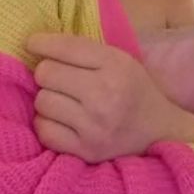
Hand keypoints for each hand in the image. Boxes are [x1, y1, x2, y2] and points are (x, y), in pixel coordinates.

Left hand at [26, 32, 193, 163]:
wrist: (161, 134)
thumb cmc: (135, 90)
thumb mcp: (120, 60)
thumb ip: (84, 51)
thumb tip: (38, 44)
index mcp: (115, 65)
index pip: (65, 47)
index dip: (41, 43)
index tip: (32, 43)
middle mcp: (104, 95)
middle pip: (46, 74)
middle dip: (47, 73)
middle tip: (58, 78)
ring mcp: (94, 126)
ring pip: (42, 102)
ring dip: (47, 99)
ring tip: (63, 101)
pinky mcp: (86, 151)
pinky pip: (44, 131)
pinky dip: (47, 124)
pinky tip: (61, 120)